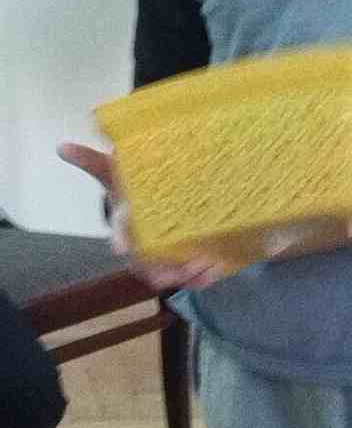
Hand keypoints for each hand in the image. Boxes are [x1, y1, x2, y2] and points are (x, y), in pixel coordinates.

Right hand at [55, 140, 234, 291]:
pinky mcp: (186, 265)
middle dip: (162, 270)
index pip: (120, 235)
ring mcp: (163, 261)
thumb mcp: (115, 174)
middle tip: (182, 262)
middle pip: (146, 267)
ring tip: (205, 264)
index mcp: (125, 227)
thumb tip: (62, 147)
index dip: (121, 239)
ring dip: (187, 275)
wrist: (152, 205)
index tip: (123, 245)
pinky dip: (203, 278)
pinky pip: (193, 280)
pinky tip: (214, 270)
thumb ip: (92, 161)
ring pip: (171, 277)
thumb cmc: (134, 191)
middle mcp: (141, 249)